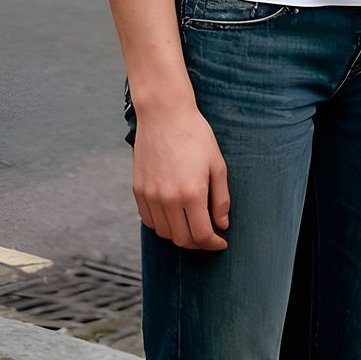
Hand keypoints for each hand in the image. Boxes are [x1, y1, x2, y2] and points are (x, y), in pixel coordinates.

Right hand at [131, 103, 229, 248]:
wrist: (164, 114)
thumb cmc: (196, 136)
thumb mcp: (217, 164)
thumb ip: (221, 198)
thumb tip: (222, 224)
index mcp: (191, 193)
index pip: (201, 235)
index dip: (213, 244)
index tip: (221, 242)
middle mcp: (168, 199)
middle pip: (182, 239)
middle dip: (198, 244)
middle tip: (209, 237)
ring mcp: (150, 196)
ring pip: (164, 233)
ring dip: (180, 236)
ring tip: (193, 225)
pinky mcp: (138, 190)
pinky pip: (149, 221)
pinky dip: (162, 226)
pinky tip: (174, 216)